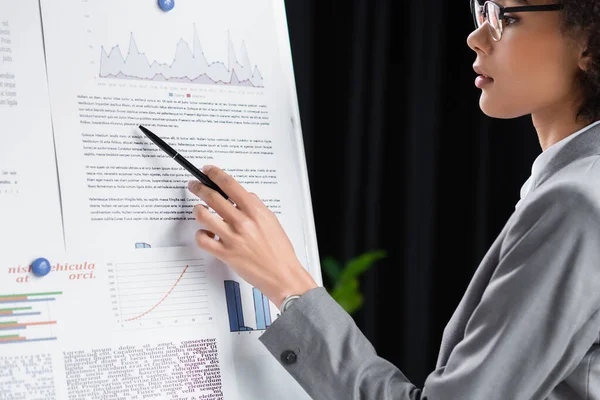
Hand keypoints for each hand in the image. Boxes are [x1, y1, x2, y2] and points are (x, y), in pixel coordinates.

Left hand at [187, 165, 317, 308]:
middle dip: (199, 188)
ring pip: (203, 215)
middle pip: (212, 197)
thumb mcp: (271, 220)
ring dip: (197, 210)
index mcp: (255, 211)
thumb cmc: (279, 250)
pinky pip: (203, 239)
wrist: (281, 274)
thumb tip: (243, 196)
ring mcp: (232, 238)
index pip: (230, 185)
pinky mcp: (224, 253)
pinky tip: (206, 233)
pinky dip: (200, 234)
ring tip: (199, 210)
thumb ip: (256, 207)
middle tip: (194, 185)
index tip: (208, 171)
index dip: (215, 174)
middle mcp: (242, 222)